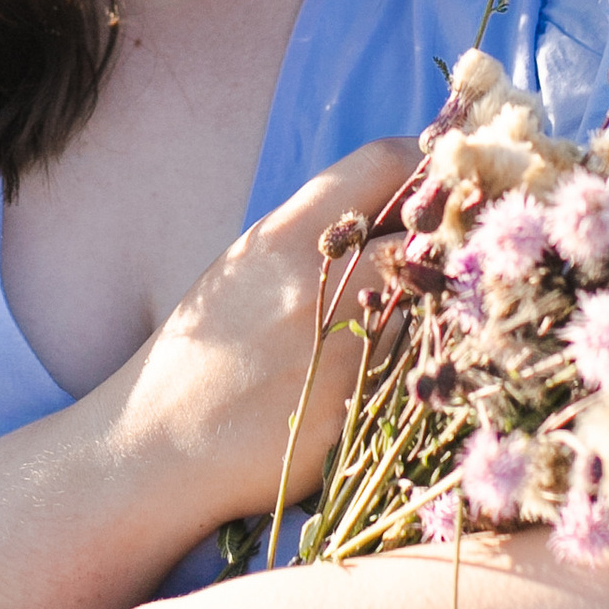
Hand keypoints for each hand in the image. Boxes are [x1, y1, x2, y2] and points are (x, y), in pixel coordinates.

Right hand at [112, 136, 416, 535]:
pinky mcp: (367, 407)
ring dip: (437, 308)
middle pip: (428, 230)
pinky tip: (396, 376)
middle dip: (446, 238)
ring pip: (435, 303)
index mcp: (283, 236)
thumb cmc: (201, 356)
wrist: (158, 447)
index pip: (383, 162)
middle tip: (450, 251)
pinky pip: (424, 367)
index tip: (441, 176)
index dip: (427, 161)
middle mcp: (321, 281)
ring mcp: (348, 346)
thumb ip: (314, 236)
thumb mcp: (244, 270)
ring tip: (413, 324)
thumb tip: (392, 205)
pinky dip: (423, 364)